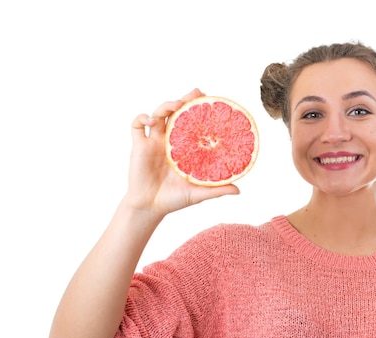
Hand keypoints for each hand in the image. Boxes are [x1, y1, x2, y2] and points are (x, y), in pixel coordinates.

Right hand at [125, 88, 239, 216]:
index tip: (210, 101)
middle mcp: (168, 141)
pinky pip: (136, 125)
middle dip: (185, 99)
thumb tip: (239, 190)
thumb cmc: (174, 199)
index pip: (192, 123)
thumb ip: (217, 190)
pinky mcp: (139, 146)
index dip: (199, 111)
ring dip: (166, 105)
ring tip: (177, 104)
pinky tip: (152, 120)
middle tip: (196, 92)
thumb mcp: (199, 193)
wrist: (150, 207)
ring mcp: (153, 142)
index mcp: (183, 148)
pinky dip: (142, 117)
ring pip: (158, 114)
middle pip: (176, 113)